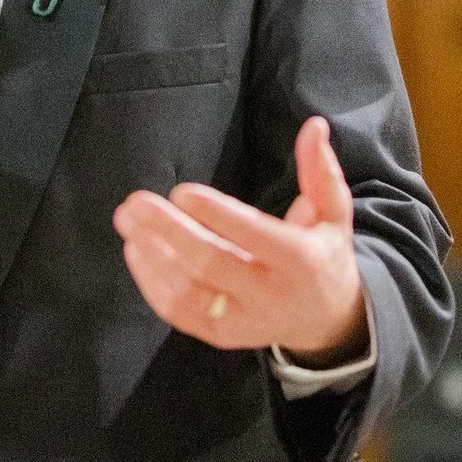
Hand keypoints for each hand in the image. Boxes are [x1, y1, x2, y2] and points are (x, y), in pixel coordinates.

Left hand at [113, 117, 366, 362]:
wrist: (326, 321)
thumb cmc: (323, 256)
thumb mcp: (333, 214)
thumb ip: (320, 171)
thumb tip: (313, 125)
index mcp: (301, 260)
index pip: (253, 236)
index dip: (216, 214)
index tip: (181, 191)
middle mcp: (271, 295)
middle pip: (212, 264)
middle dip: (169, 231)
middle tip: (136, 203)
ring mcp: (244, 321)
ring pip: (188, 292)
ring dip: (152, 256)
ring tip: (128, 222)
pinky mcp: (222, 337)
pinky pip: (179, 314)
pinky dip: (152, 283)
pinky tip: (136, 251)